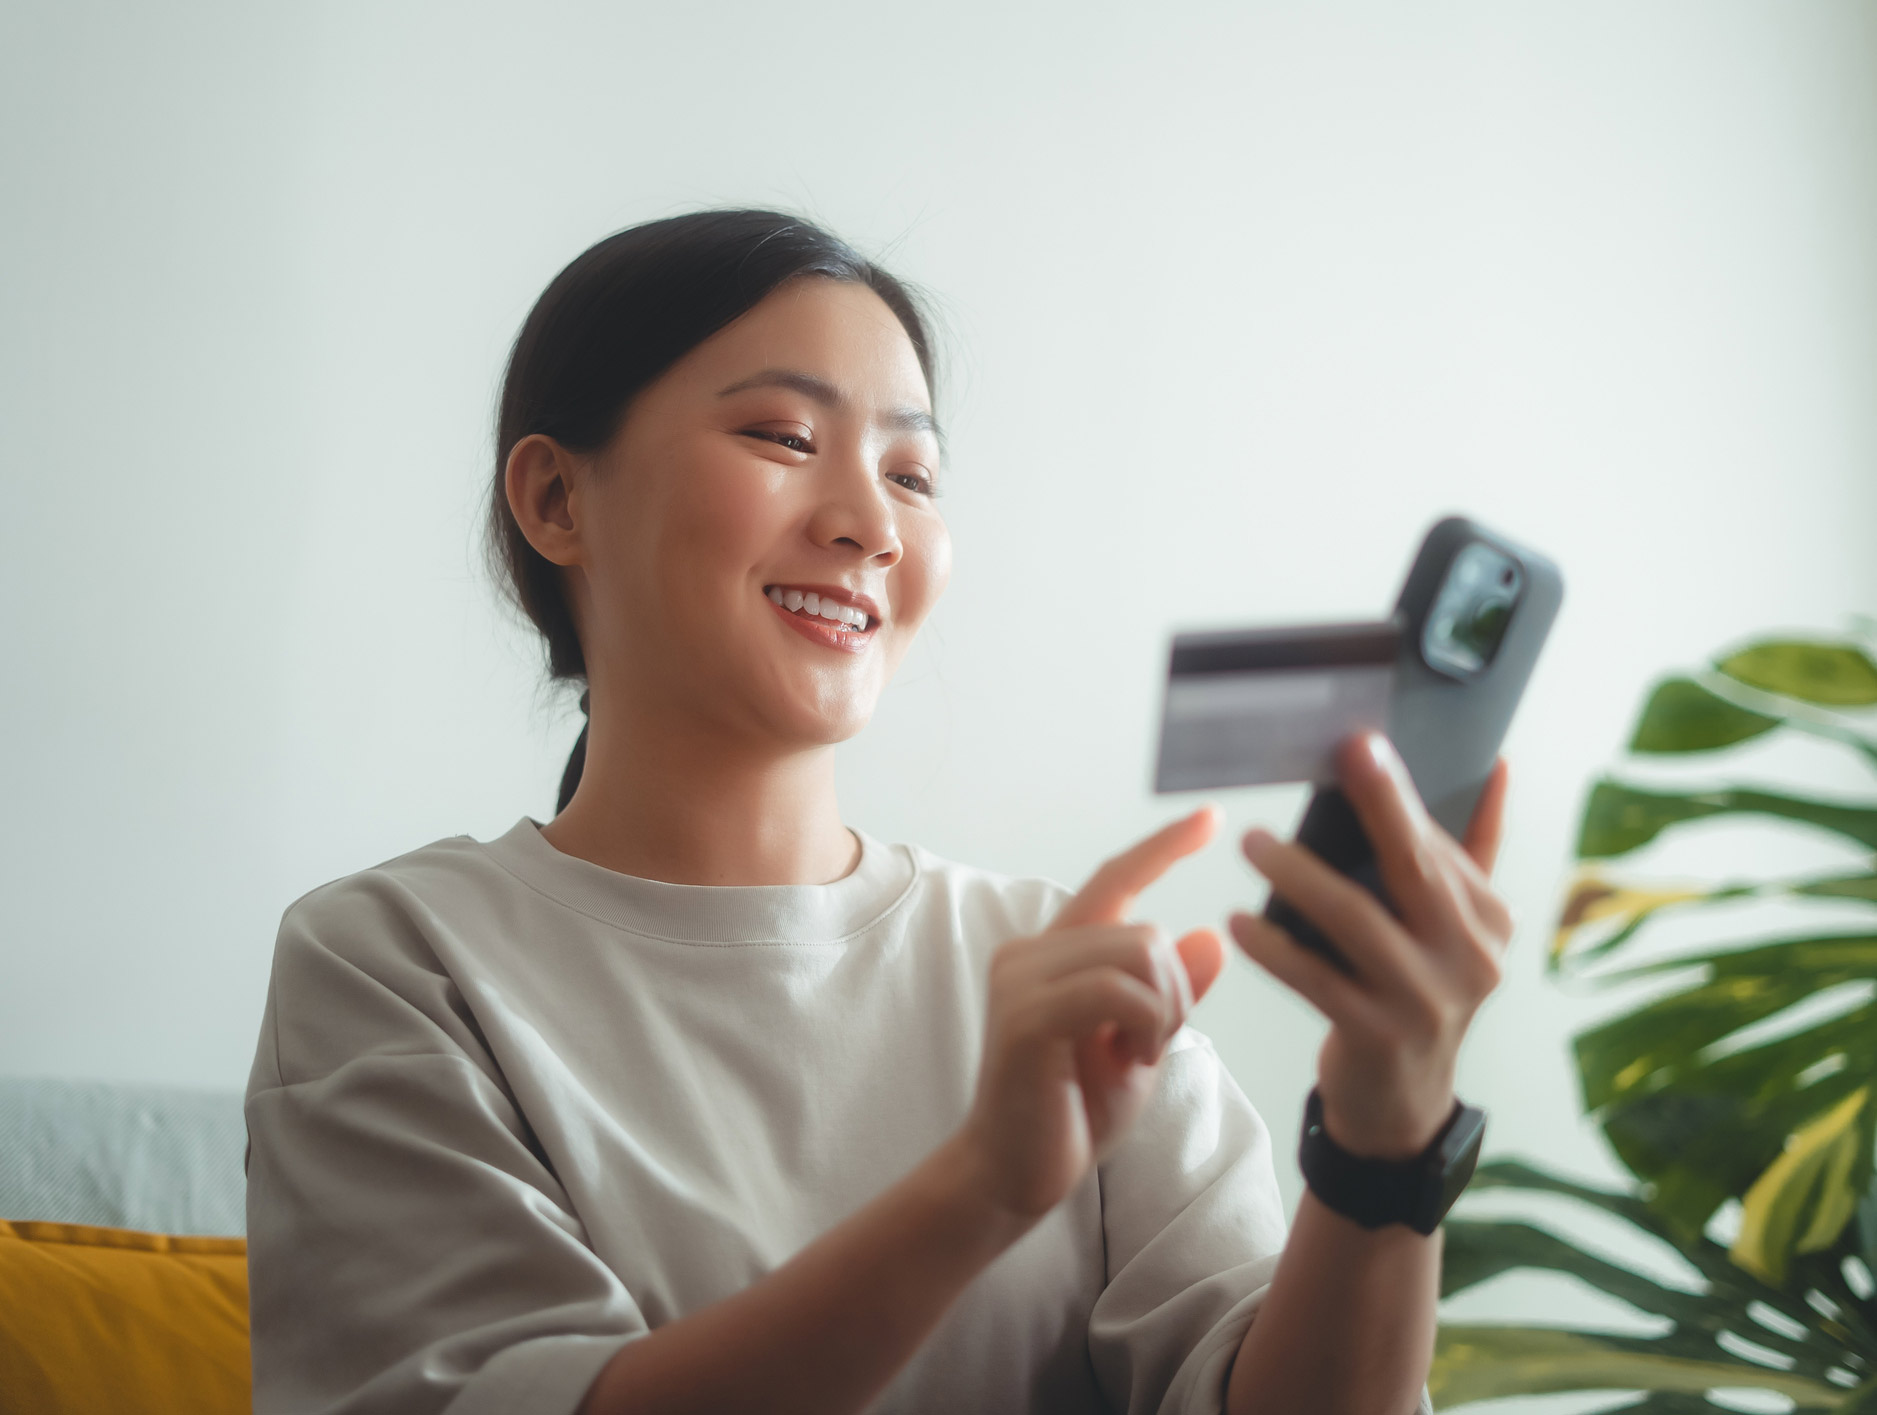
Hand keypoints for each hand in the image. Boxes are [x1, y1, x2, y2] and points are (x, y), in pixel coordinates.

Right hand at [958, 808, 1227, 1220]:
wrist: (1014, 1175)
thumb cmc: (1072, 1112)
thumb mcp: (1140, 1044)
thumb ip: (1171, 992)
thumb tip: (1212, 935)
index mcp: (1055, 951)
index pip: (1114, 879)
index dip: (1163, 846)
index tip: (1211, 817)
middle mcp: (1030, 951)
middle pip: (1145, 930)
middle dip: (1176, 990)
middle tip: (1153, 1045)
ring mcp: (1021, 980)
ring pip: (1137, 953)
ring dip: (1162, 1011)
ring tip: (1136, 1056)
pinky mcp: (1025, 1018)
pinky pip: (1116, 991)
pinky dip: (1144, 1024)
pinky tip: (1130, 1059)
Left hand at [1229, 733, 1512, 1159]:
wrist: (1401, 1105)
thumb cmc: (1416, 994)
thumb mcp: (1457, 929)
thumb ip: (1475, 852)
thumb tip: (1497, 768)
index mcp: (1488, 920)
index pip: (1438, 845)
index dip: (1398, 792)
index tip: (1364, 742)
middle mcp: (1470, 957)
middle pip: (1412, 868)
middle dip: (1375, 807)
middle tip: (1335, 758)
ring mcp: (1426, 999)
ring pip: (1356, 919)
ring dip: (1299, 875)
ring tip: (1254, 843)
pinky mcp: (1377, 1033)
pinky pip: (1316, 978)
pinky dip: (1276, 947)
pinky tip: (1241, 921)